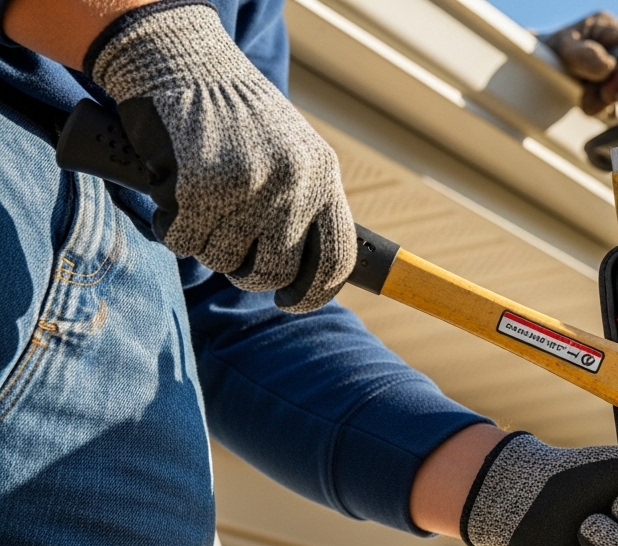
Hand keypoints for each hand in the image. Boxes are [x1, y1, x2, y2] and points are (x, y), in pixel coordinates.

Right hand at [85, 2, 354, 311]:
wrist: (187, 64)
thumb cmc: (237, 114)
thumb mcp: (291, 152)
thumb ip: (303, 202)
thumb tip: (303, 271)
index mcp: (324, 177)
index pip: (338, 259)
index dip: (315, 293)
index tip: (292, 302)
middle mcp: (294, 185)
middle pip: (275, 271)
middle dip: (248, 274)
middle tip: (230, 254)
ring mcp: (250, 187)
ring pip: (224, 260)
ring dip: (205, 245)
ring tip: (200, 207)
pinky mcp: (203, 187)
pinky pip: (185, 241)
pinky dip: (174, 229)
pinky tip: (175, 200)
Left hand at [542, 11, 617, 115]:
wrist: (536, 67)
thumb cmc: (547, 51)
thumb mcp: (561, 48)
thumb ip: (583, 55)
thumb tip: (608, 67)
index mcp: (610, 29)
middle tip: (605, 97)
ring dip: (615, 101)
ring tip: (590, 100)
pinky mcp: (616, 90)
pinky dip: (610, 109)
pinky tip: (593, 104)